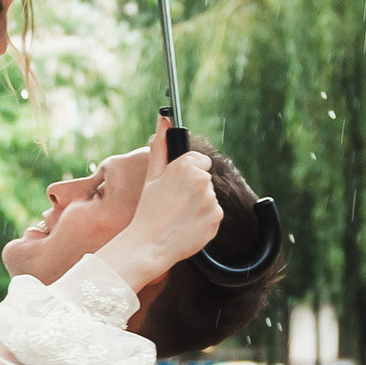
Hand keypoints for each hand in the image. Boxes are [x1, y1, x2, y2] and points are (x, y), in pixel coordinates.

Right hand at [120, 119, 221, 274]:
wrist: (149, 244)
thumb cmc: (148, 210)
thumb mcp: (152, 175)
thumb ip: (161, 146)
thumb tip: (164, 119)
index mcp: (187, 166)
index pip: (201, 161)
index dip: (189, 173)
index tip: (178, 185)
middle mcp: (202, 181)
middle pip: (205, 180)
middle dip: (193, 189)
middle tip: (174, 203)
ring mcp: (211, 201)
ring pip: (209, 198)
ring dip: (198, 205)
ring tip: (179, 216)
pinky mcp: (216, 219)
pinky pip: (213, 215)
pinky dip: (203, 220)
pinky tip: (187, 225)